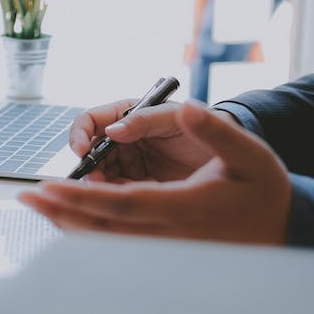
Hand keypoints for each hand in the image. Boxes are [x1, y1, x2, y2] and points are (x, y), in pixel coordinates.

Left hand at [21, 103, 291, 244]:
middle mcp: (168, 235)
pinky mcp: (164, 250)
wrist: (286, 228)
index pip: (119, 204)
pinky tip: (70, 219)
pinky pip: (117, 244)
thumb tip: (186, 108)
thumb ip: (215, 130)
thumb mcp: (248, 152)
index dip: (80, 197)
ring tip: (39, 207)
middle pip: (102, 230)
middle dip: (60, 213)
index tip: (48, 186)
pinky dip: (88, 232)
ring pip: (106, 241)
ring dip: (69, 224)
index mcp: (184, 209)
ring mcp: (165, 248)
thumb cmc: (265, 189)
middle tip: (25, 199)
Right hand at [68, 98, 225, 182]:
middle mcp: (123, 140)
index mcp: (128, 115)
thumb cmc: (205, 125)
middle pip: (89, 153)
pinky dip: (122, 198)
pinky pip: (120, 195)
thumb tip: (112, 130)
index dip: (80, 135)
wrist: (232, 153)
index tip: (81, 150)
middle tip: (97, 179)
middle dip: (88, 166)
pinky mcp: (139, 187)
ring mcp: (129, 165)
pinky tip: (139, 197)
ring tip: (120, 190)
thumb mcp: (175, 118)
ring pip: (100, 177)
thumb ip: (145, 120)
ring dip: (102, 186)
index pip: (91, 122)